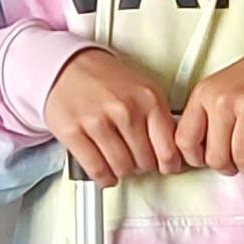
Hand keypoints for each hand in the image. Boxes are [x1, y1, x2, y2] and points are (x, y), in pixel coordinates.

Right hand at [42, 42, 182, 183]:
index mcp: (148, 98)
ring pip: (122, 168)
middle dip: (142, 165)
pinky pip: (97, 170)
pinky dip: (104, 177)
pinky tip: (106, 171)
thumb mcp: (143, 89)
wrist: (68, 66)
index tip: (166, 166)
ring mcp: (97, 121)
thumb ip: (160, 118)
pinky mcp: (73, 132)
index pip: (168, 150)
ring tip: (120, 161)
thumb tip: (175, 151)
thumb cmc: (106, 80)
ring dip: (122, 171)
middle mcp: (125, 109)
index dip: (168, 164)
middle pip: (145, 162)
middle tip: (136, 158)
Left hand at [173, 40, 243, 178]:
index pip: (185, 140)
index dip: (194, 158)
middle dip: (225, 166)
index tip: (203, 160)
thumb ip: (203, 118)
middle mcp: (224, 100)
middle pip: (215, 157)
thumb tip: (196, 153)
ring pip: (241, 161)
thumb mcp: (217, 91)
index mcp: (205, 93)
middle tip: (232, 162)